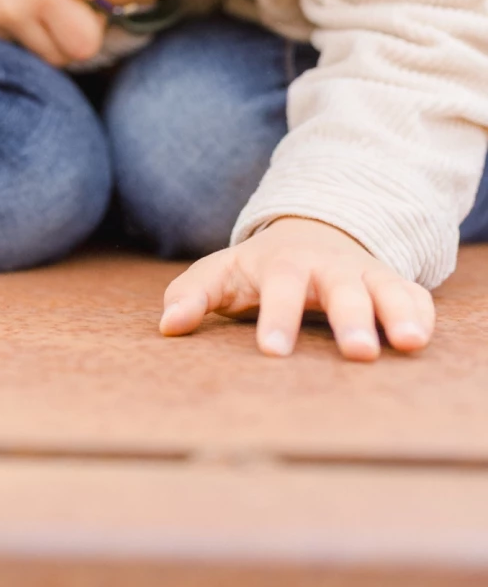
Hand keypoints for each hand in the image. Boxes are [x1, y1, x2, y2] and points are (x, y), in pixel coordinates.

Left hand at [160, 216, 434, 360]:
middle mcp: (328, 267)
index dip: (277, 316)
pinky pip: (414, 296)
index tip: (273, 351)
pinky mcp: (394, 286)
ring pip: (383, 289)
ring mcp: (364, 275)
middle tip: (358, 353)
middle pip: (340, 288)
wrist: (312, 233)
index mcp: (283, 264)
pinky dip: (419, 313)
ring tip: (404, 344)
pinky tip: (420, 339)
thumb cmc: (260, 269)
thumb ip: (192, 294)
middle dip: (349, 318)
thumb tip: (167, 327)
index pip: (279, 286)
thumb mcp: (223, 273)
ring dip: (395, 313)